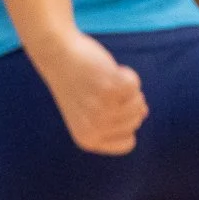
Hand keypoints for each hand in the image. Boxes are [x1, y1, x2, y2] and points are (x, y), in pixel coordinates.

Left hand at [32, 30, 147, 155]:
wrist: (56, 55)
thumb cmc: (75, 82)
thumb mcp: (93, 106)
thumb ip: (116, 115)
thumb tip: (143, 113)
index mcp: (87, 140)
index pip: (127, 144)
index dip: (124, 125)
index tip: (105, 110)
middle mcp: (94, 129)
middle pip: (136, 121)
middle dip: (125, 103)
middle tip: (98, 90)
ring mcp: (102, 110)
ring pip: (138, 103)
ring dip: (126, 89)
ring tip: (101, 80)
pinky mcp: (109, 90)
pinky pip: (134, 84)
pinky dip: (125, 73)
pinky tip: (106, 71)